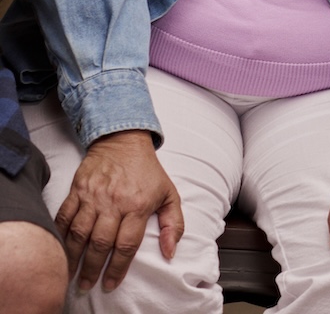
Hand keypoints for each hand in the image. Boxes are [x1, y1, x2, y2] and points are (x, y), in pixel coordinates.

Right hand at [57, 129, 182, 293]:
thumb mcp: (169, 194)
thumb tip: (170, 252)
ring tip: (71, 275)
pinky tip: (59, 250)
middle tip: (87, 285)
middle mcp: (114, 203)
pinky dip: (60, 235)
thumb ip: (173, 223)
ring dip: (73, 258)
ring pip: (79, 233)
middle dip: (92, 269)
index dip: (118, 268)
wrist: (124, 141)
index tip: (111, 283)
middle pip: (100, 243)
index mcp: (137, 206)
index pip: (126, 244)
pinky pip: (64, 217)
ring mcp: (93, 196)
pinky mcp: (77, 190)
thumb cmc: (147, 171)